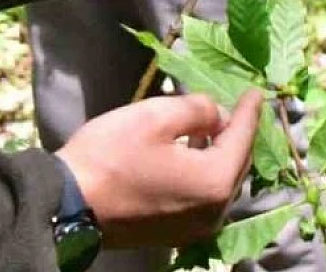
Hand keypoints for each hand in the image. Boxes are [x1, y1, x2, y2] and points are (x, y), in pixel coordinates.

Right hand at [56, 91, 262, 249]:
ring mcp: (194, 229)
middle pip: (236, 165)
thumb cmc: (111, 155)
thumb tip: (216, 115)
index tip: (257, 92)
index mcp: (214, 182)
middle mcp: (213, 212)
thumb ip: (197, 110)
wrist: (68, 204)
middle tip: (237, 109)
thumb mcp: (156, 117)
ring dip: (220, 155)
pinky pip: (203, 199)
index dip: (249, 112)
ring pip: (220, 184)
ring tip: (214, 129)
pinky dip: (205, 175)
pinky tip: (193, 156)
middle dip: (238, 135)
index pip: (242, 139)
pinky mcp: (175, 234)